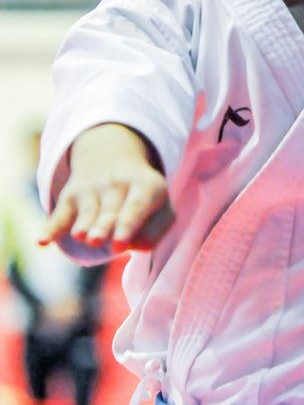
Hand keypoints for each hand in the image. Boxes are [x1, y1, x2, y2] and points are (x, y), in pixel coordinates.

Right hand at [39, 123, 173, 252]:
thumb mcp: (161, 208)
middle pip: (110, 211)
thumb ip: (155, 231)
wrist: (112, 157)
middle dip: (103, 226)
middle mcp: (118, 183)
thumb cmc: (143, 198)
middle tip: (97, 240)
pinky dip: (50, 228)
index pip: (137, 205)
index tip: (121, 243)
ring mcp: (92, 189)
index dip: (128, 224)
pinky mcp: (70, 197)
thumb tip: (132, 246)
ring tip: (81, 236)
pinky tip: (41, 242)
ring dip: (83, 225)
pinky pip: (59, 215)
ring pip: (87, 213)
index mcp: (146, 185)